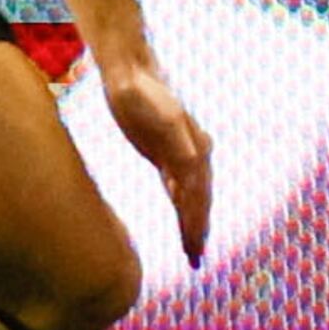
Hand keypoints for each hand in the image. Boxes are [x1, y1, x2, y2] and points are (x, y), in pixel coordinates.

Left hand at [96, 50, 213, 264]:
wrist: (130, 69)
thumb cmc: (141, 91)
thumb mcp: (160, 113)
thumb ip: (179, 138)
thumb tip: (199, 160)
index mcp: (193, 150)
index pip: (196, 197)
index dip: (196, 224)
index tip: (195, 249)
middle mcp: (193, 153)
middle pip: (198, 200)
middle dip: (198, 229)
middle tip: (195, 259)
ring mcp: (180, 152)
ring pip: (190, 195)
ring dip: (193, 220)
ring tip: (193, 247)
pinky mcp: (164, 152)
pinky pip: (177, 184)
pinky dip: (181, 203)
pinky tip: (181, 214)